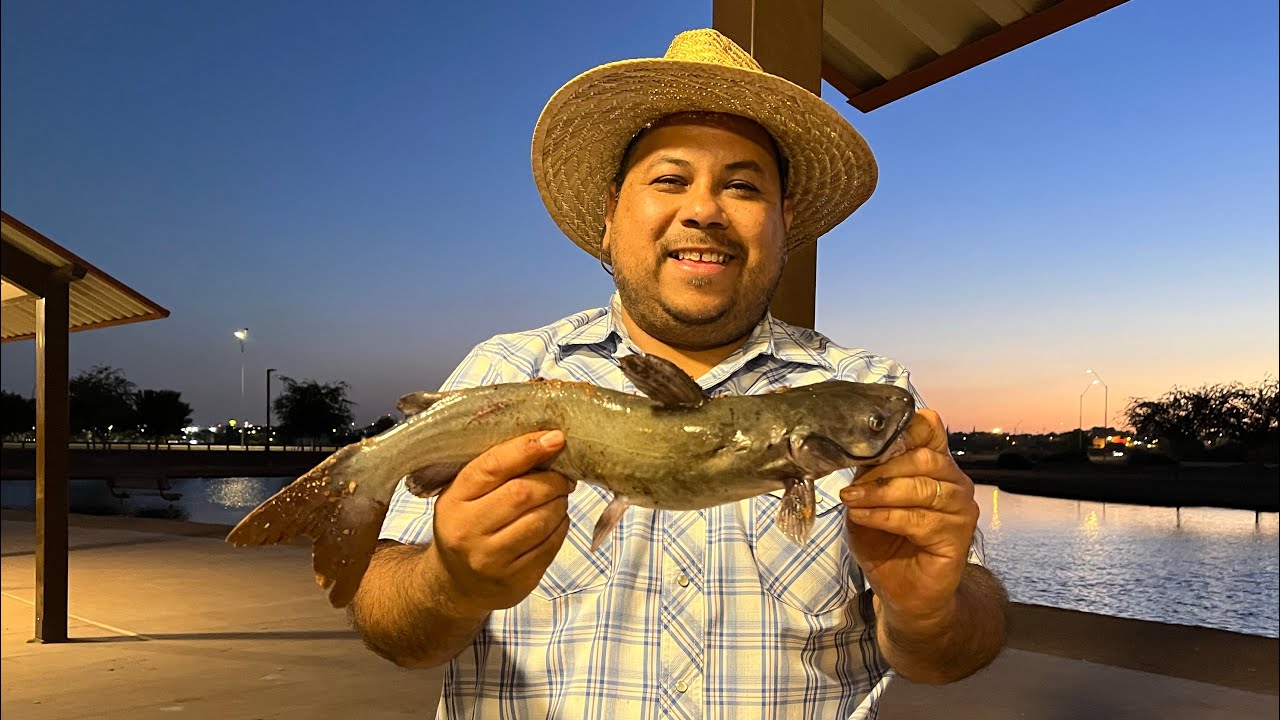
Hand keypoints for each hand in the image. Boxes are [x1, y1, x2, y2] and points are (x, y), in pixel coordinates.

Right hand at [430, 430, 574, 611]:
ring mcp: (490, 559)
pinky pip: (550, 545)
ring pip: (541, 520)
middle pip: (522, 493)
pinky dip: (561, 526)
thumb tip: (546, 443)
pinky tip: (555, 521)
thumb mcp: (466, 496)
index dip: (527, 448)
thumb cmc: (468, 526)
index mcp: (453, 501)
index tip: (556, 438)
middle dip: (552, 480)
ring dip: (560, 503)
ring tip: (558, 498)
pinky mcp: (515, 580)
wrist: (457, 584)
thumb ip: (497, 471)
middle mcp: (467, 531)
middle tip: (563, 477)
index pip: (493, 466)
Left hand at [839, 409, 977, 629]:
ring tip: (851, 501)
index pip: (929, 428)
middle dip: (881, 469)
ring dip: (881, 493)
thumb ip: (867, 474)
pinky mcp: (958, 536)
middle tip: (850, 485)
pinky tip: (862, 517)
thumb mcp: (867, 500)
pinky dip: (885, 516)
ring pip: (923, 487)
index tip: (867, 439)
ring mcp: (960, 508)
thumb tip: (851, 450)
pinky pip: (920, 519)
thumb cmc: (885, 542)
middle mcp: (953, 480)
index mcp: (933, 463)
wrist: (902, 592)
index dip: (902, 428)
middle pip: (923, 457)